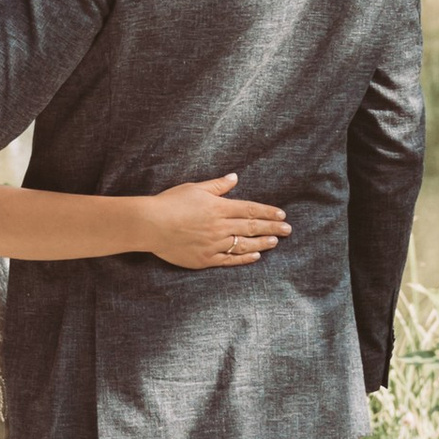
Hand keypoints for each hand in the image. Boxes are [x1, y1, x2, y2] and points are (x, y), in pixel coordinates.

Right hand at [139, 172, 291, 270]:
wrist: (150, 225)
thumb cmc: (170, 203)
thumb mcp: (194, 188)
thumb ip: (217, 186)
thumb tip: (234, 178)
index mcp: (219, 208)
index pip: (251, 210)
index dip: (268, 212)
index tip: (282, 215)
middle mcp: (220, 227)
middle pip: (252, 227)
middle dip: (272, 228)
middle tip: (288, 230)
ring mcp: (214, 244)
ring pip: (244, 244)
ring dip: (262, 243)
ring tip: (274, 242)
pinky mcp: (205, 258)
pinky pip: (229, 260)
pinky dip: (244, 258)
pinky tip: (255, 256)